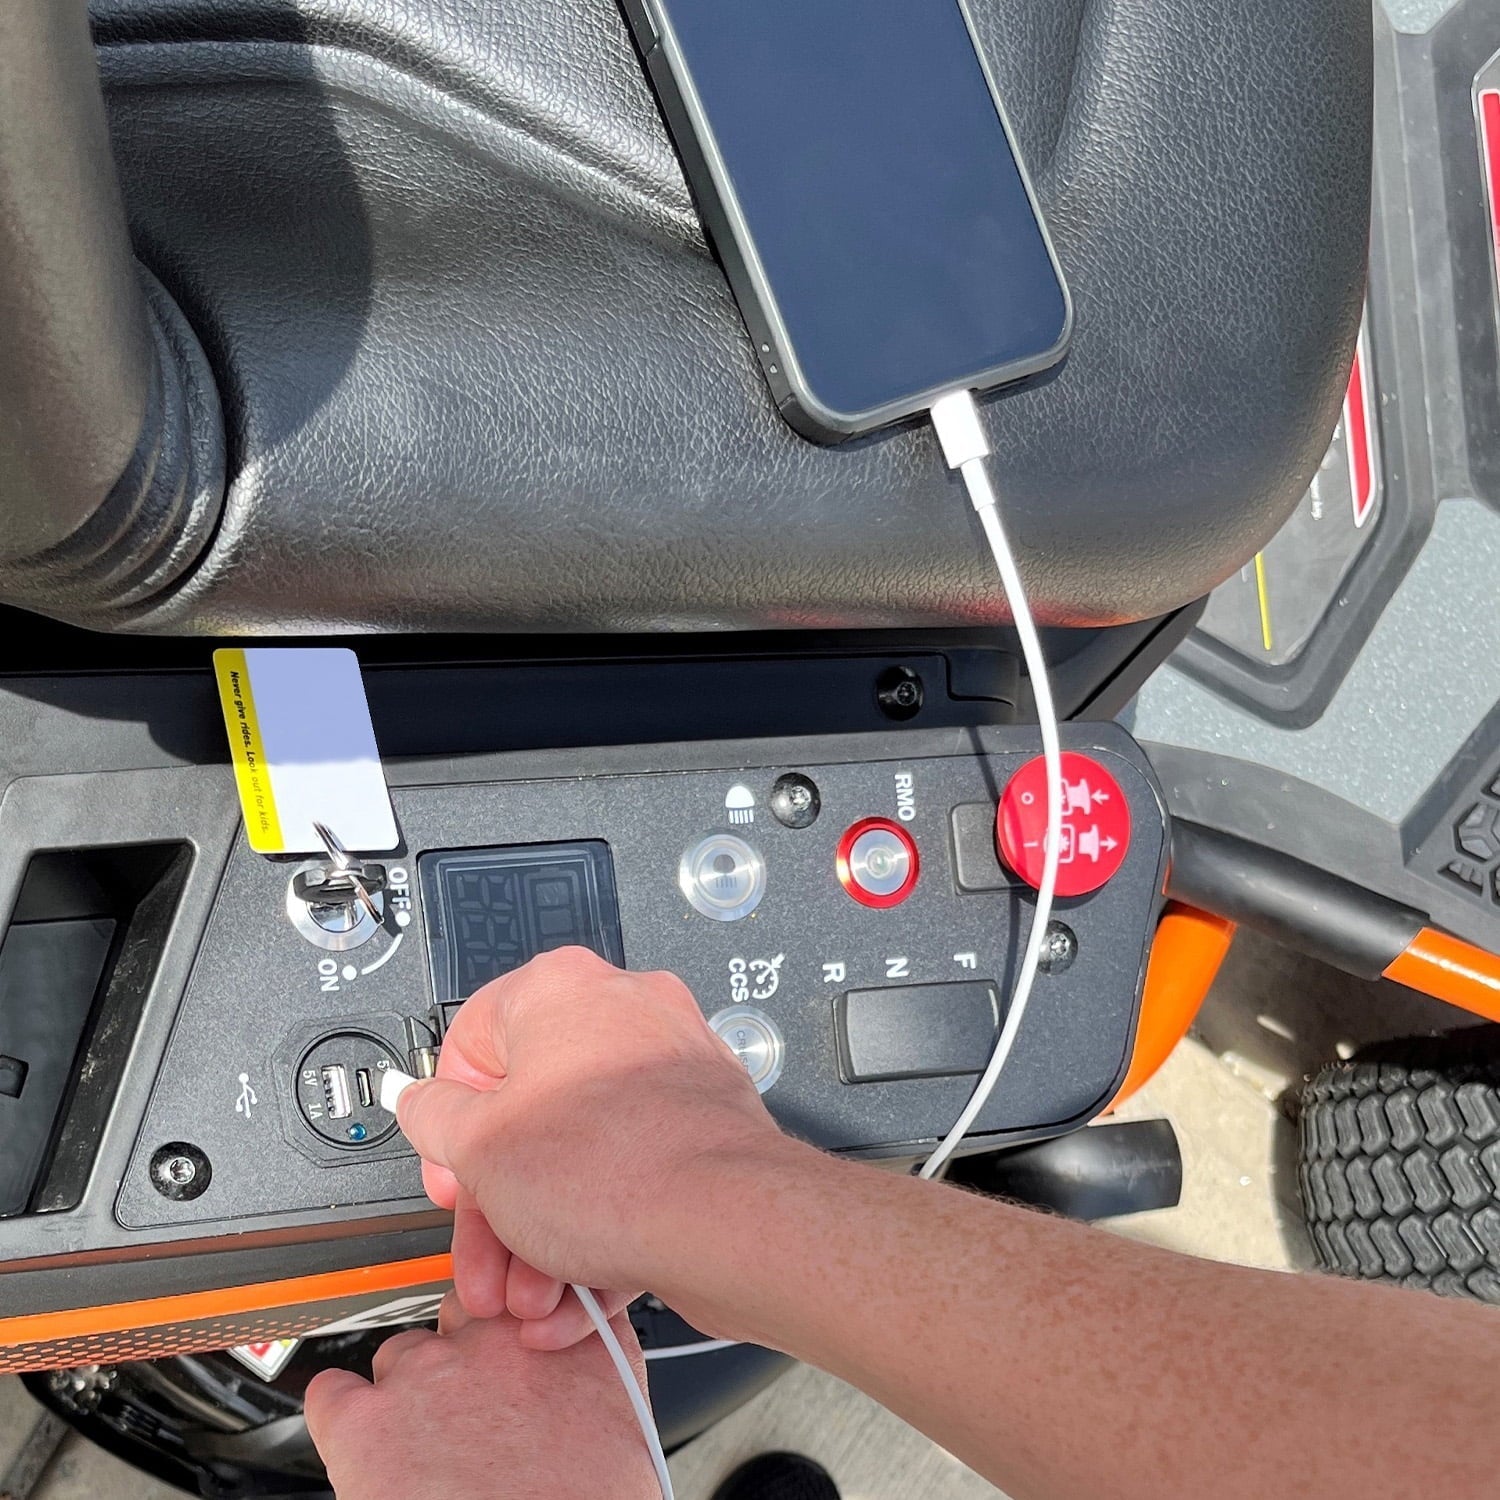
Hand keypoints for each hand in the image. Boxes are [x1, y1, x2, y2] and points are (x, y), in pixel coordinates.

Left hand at [304, 1296, 659, 1498]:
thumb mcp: (624, 1434)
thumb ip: (598, 1383)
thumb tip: (587, 1396)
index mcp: (568, 1346)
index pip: (535, 1299)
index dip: (517, 1332)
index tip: (514, 1361)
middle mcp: (498, 1343)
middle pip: (465, 1316)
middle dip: (460, 1358)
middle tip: (466, 1417)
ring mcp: (429, 1374)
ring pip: (400, 1353)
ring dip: (406, 1392)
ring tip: (418, 1447)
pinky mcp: (367, 1422)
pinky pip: (332, 1394)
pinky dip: (339, 1414)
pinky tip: (359, 1444)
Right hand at [398, 947, 789, 1344]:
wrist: (726, 1223)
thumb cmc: (615, 1168)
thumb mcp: (478, 1148)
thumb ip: (431, 1116)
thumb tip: (418, 1100)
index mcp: (559, 990)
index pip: (472, 1042)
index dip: (450, 1120)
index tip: (451, 1170)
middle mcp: (620, 1012)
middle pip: (530, 1112)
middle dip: (499, 1203)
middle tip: (486, 1255)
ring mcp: (669, 1065)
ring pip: (582, 1153)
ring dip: (544, 1233)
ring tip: (531, 1295)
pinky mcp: (703, 1121)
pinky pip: (632, 1175)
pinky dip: (600, 1230)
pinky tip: (574, 1295)